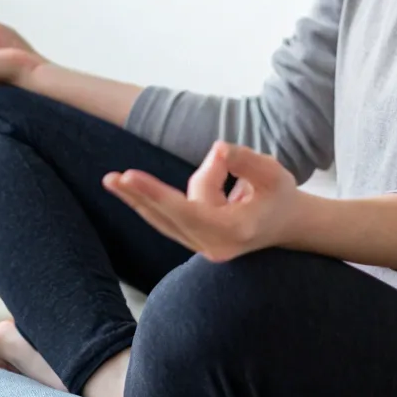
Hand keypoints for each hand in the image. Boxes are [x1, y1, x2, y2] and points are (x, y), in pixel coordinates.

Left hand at [102, 140, 303, 261]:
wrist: (286, 224)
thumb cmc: (279, 195)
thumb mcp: (272, 173)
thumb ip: (246, 161)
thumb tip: (218, 149)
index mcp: (234, 231)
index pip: (188, 211)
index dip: (157, 193)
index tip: (131, 177)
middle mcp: (214, 246)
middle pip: (168, 218)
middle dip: (139, 196)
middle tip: (110, 177)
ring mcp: (203, 247)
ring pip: (164, 217)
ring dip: (140, 197)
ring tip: (114, 180)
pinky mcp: (194, 240)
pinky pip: (166, 219)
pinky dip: (149, 201)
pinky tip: (125, 188)